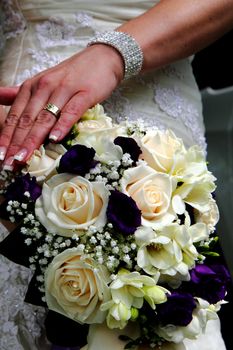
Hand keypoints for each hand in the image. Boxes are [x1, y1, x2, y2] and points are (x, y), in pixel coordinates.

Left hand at [0, 44, 123, 169]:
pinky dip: (62, 125)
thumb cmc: (72, 75)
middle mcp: (44, 87)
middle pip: (27, 119)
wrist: (102, 59)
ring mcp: (64, 90)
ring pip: (45, 118)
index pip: (15, 115)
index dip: (6, 136)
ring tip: (23, 158)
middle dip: (15, 143)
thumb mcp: (43, 81)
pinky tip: (55, 139)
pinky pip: (71, 111)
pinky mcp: (84, 93)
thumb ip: (20, 92)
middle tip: (8, 163)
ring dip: (33, 139)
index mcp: (32, 86)